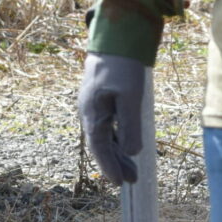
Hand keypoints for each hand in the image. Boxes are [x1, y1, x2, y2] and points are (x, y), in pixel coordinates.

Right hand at [78, 52, 146, 182]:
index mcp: (92, 112)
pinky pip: (107, 125)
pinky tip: (126, 144)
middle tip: (132, 180)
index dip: (108, 166)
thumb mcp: (130, 96)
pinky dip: (117, 137)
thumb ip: (129, 125)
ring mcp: (94, 105)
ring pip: (104, 135)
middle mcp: (89, 111)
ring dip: (118, 152)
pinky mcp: (101, 98)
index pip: (99, 147)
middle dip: (115, 163)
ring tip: (132, 169)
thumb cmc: (122, 66)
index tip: (118, 183)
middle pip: (101, 144)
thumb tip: (131, 152)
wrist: (115, 38)